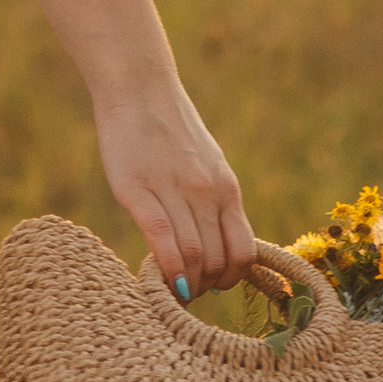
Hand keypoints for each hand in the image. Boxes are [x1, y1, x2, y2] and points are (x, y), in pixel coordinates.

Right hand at [91, 81, 255, 298]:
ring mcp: (175, 190)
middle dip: (206, 288)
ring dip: (186, 285)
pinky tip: (162, 280)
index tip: (213, 285)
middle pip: (218, 260)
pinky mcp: (138, 189)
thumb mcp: (205, 164)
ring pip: (194, 256)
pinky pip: (163, 239)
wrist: (138, 87)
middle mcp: (207, 192)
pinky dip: (167, 267)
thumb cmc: (168, 129)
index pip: (244, 252)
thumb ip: (211, 201)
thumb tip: (212, 245)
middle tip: (188, 294)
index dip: (231, 279)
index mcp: (226, 188)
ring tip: (173, 290)